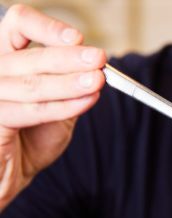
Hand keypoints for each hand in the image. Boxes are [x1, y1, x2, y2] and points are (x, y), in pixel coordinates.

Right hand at [0, 4, 105, 209]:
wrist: (9, 177)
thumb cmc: (28, 141)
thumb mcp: (56, 108)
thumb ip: (69, 87)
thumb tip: (96, 68)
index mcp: (5, 59)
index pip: (18, 25)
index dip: (47, 28)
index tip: (78, 39)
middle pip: (29, 56)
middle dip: (69, 58)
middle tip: (99, 59)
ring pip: (31, 83)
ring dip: (69, 82)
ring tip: (97, 81)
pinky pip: (30, 110)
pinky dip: (61, 106)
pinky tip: (86, 101)